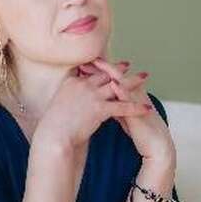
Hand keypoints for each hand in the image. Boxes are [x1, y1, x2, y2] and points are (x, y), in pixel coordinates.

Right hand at [36, 68, 153, 149]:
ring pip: (117, 86)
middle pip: (105, 74)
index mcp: (72, 83)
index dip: (100, 68)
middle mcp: (83, 85)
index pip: (90, 73)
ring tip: (144, 76)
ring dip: (133, 81)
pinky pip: (123, 106)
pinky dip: (136, 107)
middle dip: (117, 69)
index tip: (107, 65)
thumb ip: (69, 97)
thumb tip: (73, 99)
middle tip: (128, 65)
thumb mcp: (58, 105)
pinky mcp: (99, 109)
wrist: (53, 136)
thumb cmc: (53, 126)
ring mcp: (92, 96)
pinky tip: (147, 108)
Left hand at [78, 56, 175, 166]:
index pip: (113, 78)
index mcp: (129, 95)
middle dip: (102, 68)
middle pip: (117, 76)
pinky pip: (130, 100)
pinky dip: (122, 91)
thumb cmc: (140, 131)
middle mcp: (134, 94)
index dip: (101, 71)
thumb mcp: (125, 117)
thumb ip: (115, 107)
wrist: (156, 145)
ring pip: (124, 83)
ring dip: (111, 72)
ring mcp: (137, 102)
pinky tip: (114, 84)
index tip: (85, 64)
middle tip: (87, 58)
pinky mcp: (140, 112)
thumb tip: (103, 103)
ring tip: (99, 62)